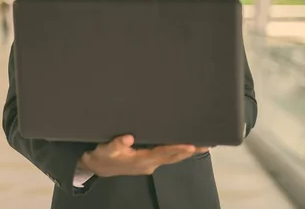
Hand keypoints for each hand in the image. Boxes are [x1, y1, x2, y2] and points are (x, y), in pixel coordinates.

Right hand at [77, 135, 209, 177]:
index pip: (163, 154)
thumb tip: (129, 137)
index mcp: (141, 160)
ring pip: (172, 157)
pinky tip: (183, 145)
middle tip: (207, 143)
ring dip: (186, 152)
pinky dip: (177, 151)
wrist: (97, 166)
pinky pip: (167, 156)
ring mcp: (150, 164)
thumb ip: (116, 144)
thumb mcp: (105, 149)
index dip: (177, 149)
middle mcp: (149, 163)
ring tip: (202, 143)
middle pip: (173, 157)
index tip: (191, 146)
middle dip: (190, 151)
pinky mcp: (148, 161)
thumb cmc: (102, 156)